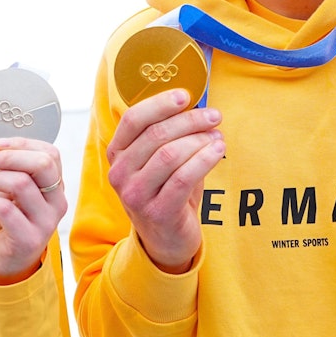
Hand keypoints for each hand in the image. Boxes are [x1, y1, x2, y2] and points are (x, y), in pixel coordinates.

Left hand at [0, 137, 66, 284]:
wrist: (7, 264)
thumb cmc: (9, 224)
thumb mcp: (14, 194)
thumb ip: (14, 172)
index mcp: (56, 187)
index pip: (50, 154)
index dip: (23, 143)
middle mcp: (57, 203)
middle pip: (42, 164)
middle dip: (9, 156)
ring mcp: (46, 222)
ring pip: (21, 183)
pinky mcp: (28, 238)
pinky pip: (5, 210)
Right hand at [106, 89, 224, 272]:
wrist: (165, 240)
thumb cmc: (166, 191)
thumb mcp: (159, 161)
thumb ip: (170, 135)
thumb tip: (196, 104)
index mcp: (117, 154)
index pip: (134, 120)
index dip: (160, 104)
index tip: (186, 95)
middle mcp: (120, 173)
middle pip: (156, 135)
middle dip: (189, 121)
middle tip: (214, 116)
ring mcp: (135, 194)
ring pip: (170, 154)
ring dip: (200, 140)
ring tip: (218, 137)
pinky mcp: (157, 211)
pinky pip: (184, 177)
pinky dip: (204, 159)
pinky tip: (218, 151)